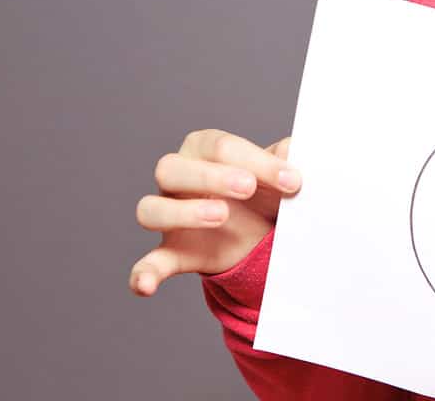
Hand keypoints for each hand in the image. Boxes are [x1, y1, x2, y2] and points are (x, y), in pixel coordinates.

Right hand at [129, 129, 301, 295]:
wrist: (261, 230)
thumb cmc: (264, 189)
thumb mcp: (279, 172)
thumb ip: (286, 158)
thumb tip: (290, 149)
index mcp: (204, 148)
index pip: (219, 146)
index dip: (255, 161)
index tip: (290, 179)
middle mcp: (177, 178)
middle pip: (171, 168)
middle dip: (211, 177)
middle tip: (249, 187)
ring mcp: (169, 215)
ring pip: (152, 209)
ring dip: (183, 213)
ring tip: (221, 216)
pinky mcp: (172, 252)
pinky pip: (148, 263)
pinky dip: (144, 274)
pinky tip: (146, 286)